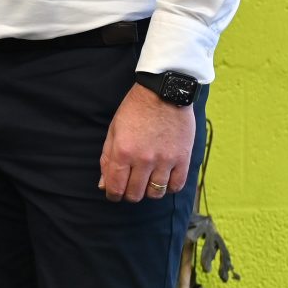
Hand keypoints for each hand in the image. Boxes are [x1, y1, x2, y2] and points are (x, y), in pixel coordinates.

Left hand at [98, 84, 196, 201]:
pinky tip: (163, 179)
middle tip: (129, 186)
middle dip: (129, 194)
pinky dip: (169, 187)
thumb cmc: (135, 109)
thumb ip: (107, 158)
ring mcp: (165, 160)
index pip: (115, 187)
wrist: (164, 92)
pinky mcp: (183, 158)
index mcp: (123, 151)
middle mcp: (144, 159)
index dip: (112, 194)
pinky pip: (176, 186)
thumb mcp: (114, 130)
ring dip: (148, 191)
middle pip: (135, 194)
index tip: (114, 193)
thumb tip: (104, 184)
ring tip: (147, 181)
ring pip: (155, 193)